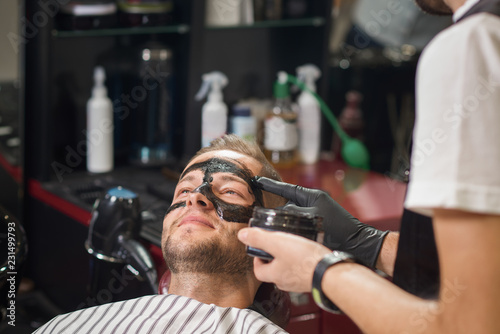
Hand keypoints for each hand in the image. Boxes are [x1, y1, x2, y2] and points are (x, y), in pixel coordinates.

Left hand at [238, 227, 330, 292]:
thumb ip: (259, 238)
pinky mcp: (311, 280)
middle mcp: (285, 282)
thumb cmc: (305, 259)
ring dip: (287, 259)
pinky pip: (302, 271)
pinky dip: (301, 263)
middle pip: (273, 270)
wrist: (330, 272)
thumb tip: (241, 235)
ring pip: (288, 271)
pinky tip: (307, 253)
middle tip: (277, 244)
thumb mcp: (278, 243)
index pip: (258, 270)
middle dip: (273, 257)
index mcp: (274, 275)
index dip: (257, 258)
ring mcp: (299, 283)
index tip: (260, 248)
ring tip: (293, 246)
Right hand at [255, 176, 387, 267]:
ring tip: (271, 229)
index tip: (257, 181)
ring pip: (291, 216)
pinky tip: (284, 238)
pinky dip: (290, 230)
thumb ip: (293, 213)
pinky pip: (297, 225)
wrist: (357, 244)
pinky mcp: (315, 226)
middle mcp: (312, 204)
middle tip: (260, 215)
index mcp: (312, 196)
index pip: (287, 189)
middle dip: (275, 210)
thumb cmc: (339, 230)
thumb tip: (279, 213)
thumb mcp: (313, 218)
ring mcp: (314, 215)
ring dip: (283, 222)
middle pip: (287, 203)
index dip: (270, 185)